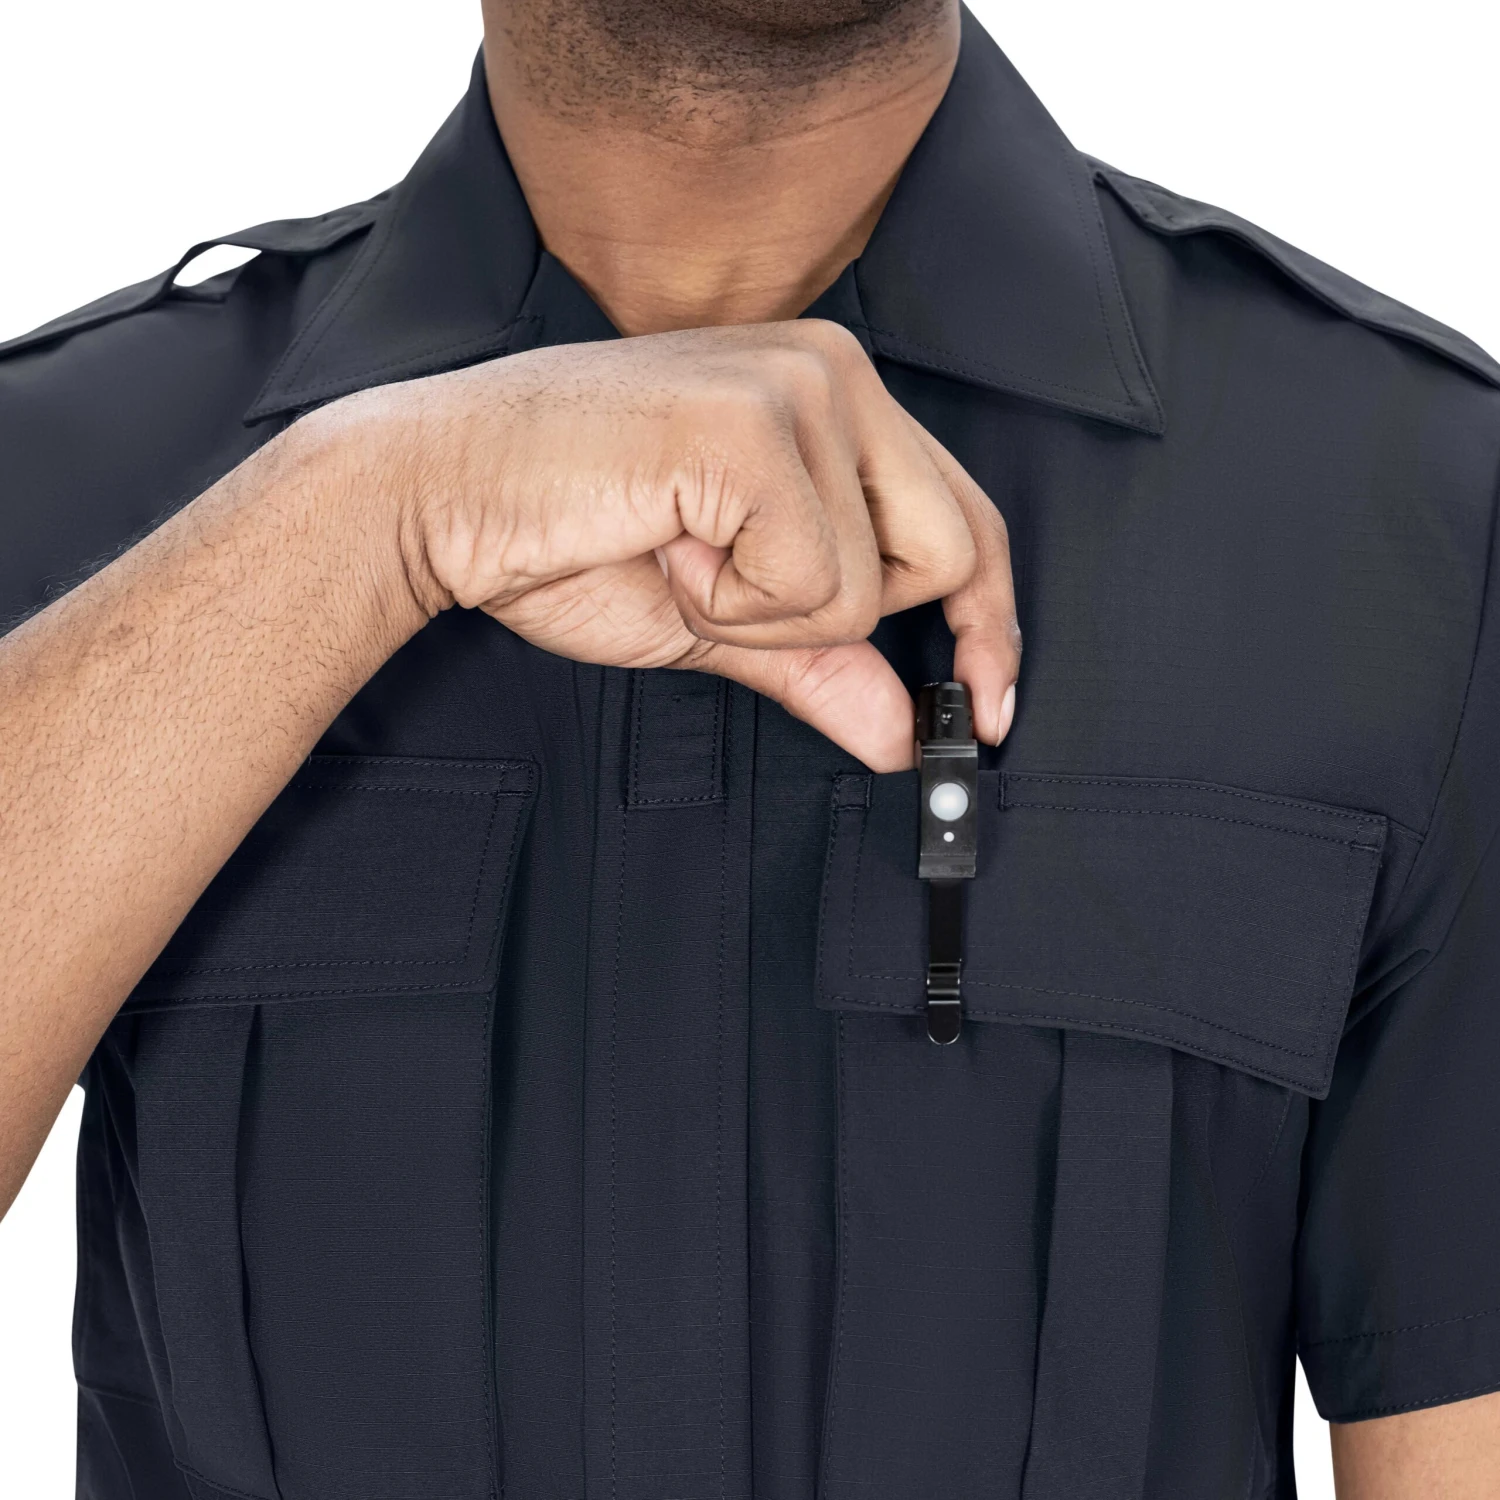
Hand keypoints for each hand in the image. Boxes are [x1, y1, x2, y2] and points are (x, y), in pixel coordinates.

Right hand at [330, 319, 1019, 769]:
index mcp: (835, 396)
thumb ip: (823, 667)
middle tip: (722, 585)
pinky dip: (732, 605)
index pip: (967, 520)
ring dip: (764, 615)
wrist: (438, 495)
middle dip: (835, 618)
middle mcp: (835, 369)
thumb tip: (906, 737)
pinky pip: (812, 583)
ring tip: (674, 552)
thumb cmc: (565, 538)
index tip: (986, 711)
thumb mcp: (723, 621)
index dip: (988, 625)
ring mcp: (799, 386)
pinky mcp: (751, 425)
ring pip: (873, 584)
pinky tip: (662, 543)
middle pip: (951, 552)